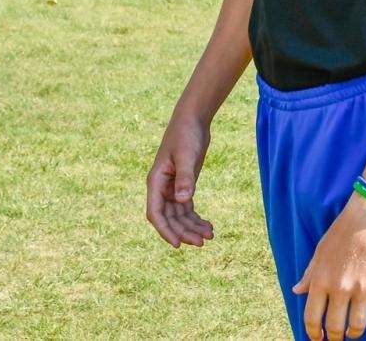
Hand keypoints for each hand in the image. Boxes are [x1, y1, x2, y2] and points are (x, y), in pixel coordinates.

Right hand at [145, 111, 215, 247]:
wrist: (193, 120)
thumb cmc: (186, 134)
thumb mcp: (187, 155)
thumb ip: (185, 177)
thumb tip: (183, 200)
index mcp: (156, 182)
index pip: (156, 213)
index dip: (165, 230)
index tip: (177, 245)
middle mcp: (161, 188)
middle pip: (169, 218)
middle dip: (184, 231)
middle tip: (202, 242)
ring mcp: (172, 188)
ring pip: (179, 215)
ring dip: (192, 227)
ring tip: (209, 236)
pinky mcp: (184, 185)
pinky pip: (187, 208)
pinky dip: (196, 218)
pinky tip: (208, 226)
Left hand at [292, 194, 365, 340]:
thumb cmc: (342, 231)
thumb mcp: (320, 251)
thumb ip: (309, 274)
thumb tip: (297, 291)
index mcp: (321, 280)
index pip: (312, 318)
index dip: (313, 333)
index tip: (317, 337)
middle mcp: (340, 288)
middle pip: (335, 327)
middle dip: (334, 337)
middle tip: (336, 336)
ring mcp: (363, 288)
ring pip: (357, 326)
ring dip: (354, 333)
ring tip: (353, 331)